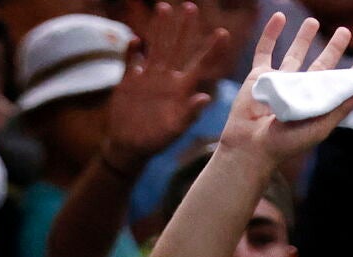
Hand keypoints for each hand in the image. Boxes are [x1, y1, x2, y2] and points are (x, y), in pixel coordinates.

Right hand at [103, 2, 229, 169]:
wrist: (129, 147)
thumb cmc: (156, 141)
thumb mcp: (175, 129)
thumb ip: (189, 113)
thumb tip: (205, 98)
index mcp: (181, 89)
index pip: (200, 64)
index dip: (211, 49)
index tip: (223, 32)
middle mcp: (167, 79)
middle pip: (177, 48)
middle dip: (184, 28)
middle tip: (191, 7)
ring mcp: (148, 77)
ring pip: (155, 47)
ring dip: (159, 28)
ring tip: (164, 7)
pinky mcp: (129, 80)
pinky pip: (130, 59)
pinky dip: (132, 50)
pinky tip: (135, 39)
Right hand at [217, 13, 352, 168]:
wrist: (251, 147)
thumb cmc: (287, 144)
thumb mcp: (320, 127)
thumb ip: (342, 108)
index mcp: (321, 104)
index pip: (347, 81)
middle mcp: (303, 91)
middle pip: (323, 64)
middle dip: (335, 48)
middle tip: (346, 31)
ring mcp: (281, 82)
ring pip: (295, 54)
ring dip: (304, 38)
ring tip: (313, 22)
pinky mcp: (260, 76)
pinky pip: (265, 50)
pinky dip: (271, 33)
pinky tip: (279, 17)